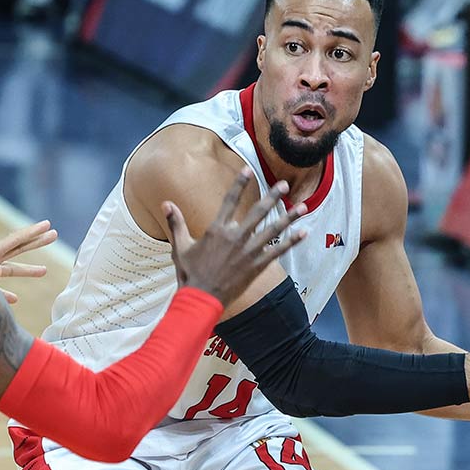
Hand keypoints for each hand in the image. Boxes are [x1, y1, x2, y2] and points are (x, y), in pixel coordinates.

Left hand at [0, 219, 57, 303]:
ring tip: (44, 270)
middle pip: (17, 249)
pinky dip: (6, 292)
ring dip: (27, 270)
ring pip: (10, 269)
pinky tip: (14, 299)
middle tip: (55, 235)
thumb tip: (1, 271)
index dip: (32, 233)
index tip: (49, 225)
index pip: (14, 240)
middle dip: (36, 243)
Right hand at [163, 169, 298, 305]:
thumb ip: (176, 223)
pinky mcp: (257, 265)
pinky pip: (278, 251)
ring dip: (289, 217)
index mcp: (217, 229)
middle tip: (284, 184)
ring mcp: (248, 251)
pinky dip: (291, 242)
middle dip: (272, 196)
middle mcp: (235, 237)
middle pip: (258, 212)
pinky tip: (303, 233)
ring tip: (303, 207)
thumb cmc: (189, 273)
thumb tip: (166, 203)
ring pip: (273, 230)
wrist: (201, 298)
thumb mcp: (180, 247)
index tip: (248, 170)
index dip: (239, 184)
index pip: (230, 201)